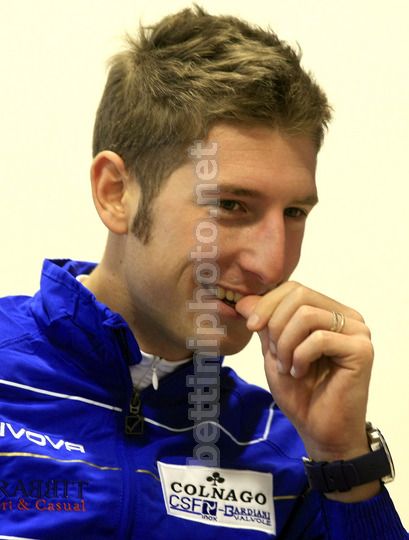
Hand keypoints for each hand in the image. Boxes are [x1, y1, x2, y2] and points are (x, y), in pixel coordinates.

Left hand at [235, 282, 378, 500]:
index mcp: (327, 311)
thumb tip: (245, 299)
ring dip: (286, 344)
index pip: (293, 288)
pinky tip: (301, 373)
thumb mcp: (273, 350)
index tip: (251, 326)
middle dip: (275, 324)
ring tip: (288, 367)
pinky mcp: (361, 349)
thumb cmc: (299, 392)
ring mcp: (357, 331)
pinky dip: (301, 356)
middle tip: (275, 354)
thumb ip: (264, 323)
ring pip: (306, 315)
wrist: (318, 430)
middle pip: (299, 295)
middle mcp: (346, 316)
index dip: (267, 303)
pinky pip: (320, 338)